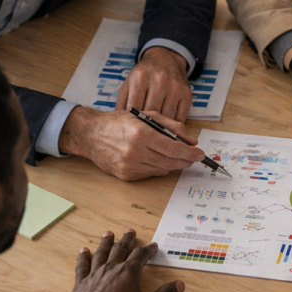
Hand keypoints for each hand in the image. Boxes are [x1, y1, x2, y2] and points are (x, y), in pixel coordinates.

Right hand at [59, 108, 204, 180]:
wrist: (91, 134)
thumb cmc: (120, 122)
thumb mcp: (147, 116)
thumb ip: (172, 126)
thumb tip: (191, 140)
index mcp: (141, 134)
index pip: (173, 149)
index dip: (190, 153)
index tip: (200, 154)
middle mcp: (135, 152)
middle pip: (170, 162)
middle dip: (185, 161)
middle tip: (193, 158)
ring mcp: (129, 166)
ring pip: (161, 169)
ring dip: (172, 164)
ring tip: (175, 157)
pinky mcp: (124, 175)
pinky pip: (149, 174)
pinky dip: (157, 168)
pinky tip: (155, 159)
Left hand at [67, 230, 183, 291]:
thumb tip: (180, 284)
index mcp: (129, 273)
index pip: (141, 255)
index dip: (148, 250)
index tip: (153, 247)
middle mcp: (112, 268)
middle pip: (121, 249)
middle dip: (127, 240)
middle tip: (130, 231)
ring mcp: (95, 274)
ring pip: (102, 253)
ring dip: (106, 242)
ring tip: (108, 234)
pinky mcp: (81, 283)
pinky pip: (82, 266)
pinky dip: (83, 257)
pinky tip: (83, 250)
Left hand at [116, 47, 191, 121]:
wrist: (165, 60)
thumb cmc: (144, 75)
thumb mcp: (128, 83)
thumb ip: (122, 102)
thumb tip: (120, 124)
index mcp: (140, 77)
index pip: (135, 106)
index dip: (132, 119)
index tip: (132, 126)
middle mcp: (159, 80)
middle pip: (152, 112)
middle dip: (146, 123)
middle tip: (143, 130)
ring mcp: (175, 87)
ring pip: (167, 117)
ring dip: (161, 125)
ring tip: (155, 127)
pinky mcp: (186, 94)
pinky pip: (180, 117)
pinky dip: (173, 123)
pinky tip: (167, 122)